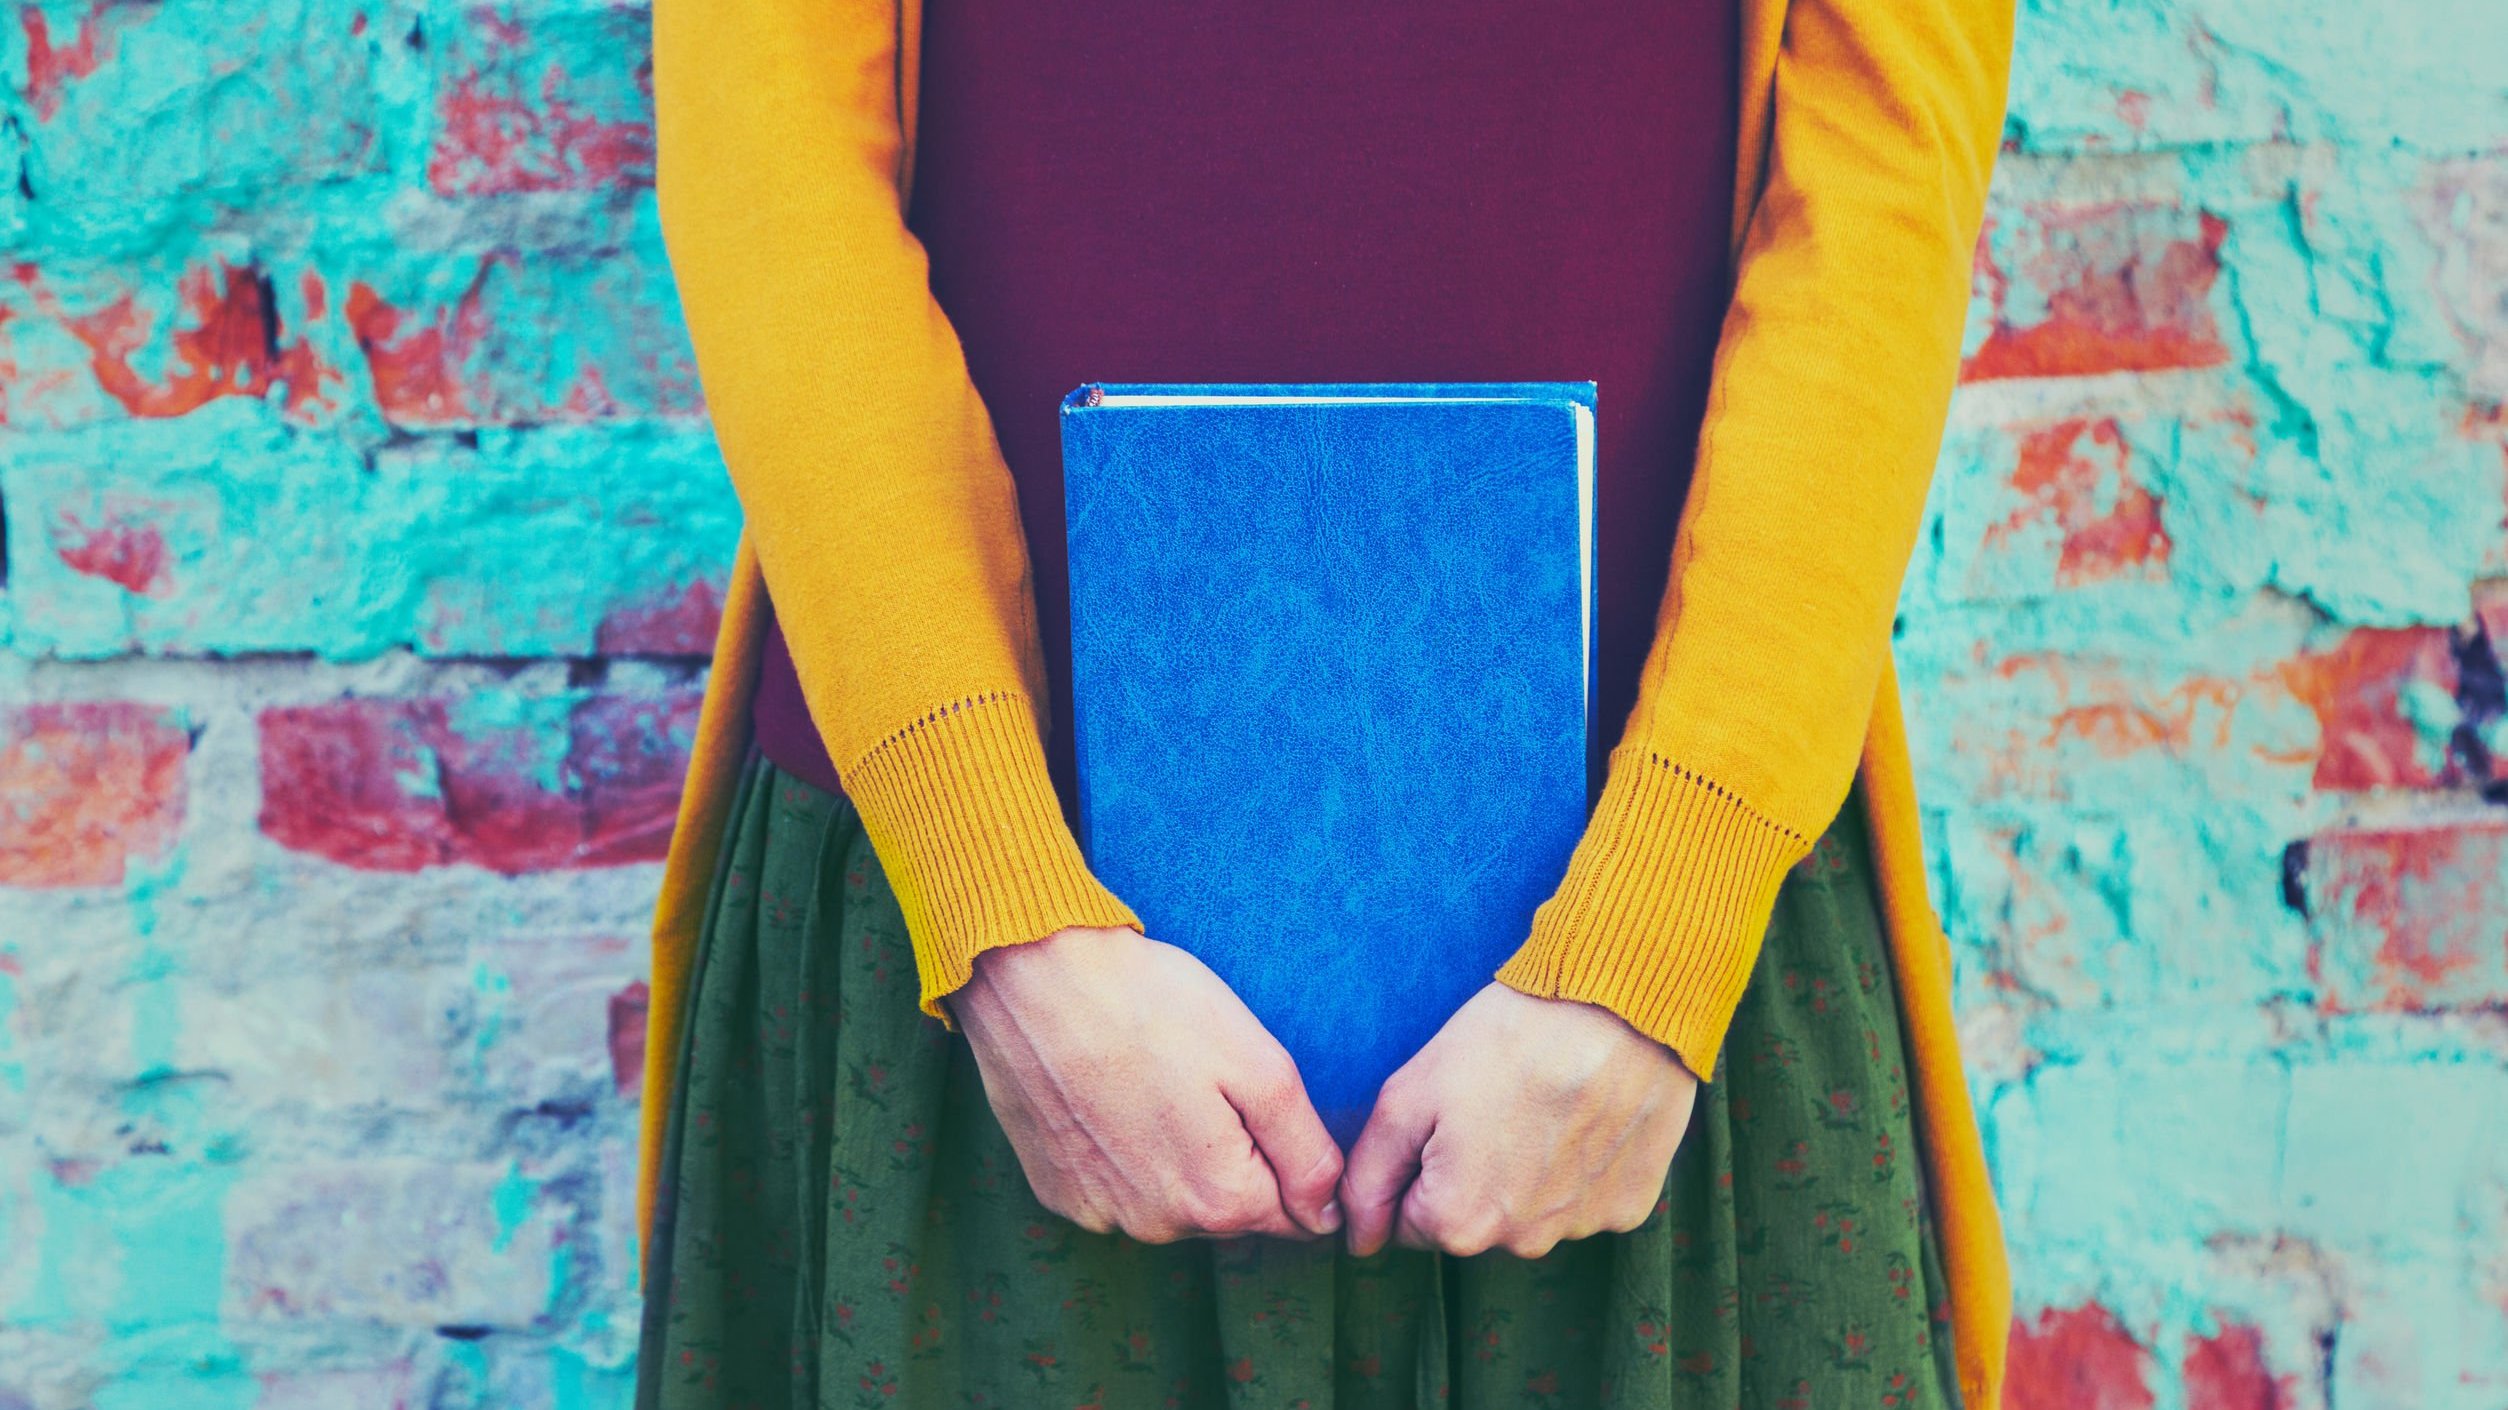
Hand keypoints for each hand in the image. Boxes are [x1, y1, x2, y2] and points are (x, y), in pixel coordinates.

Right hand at [949, 925, 1344, 1242]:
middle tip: (1204, 1080)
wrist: (1031, 978)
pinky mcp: (1060, 1193)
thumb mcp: (1257, 1064)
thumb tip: (1328, 1215)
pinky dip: (1125, 1155)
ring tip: (1155, 1082)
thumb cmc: (1152, 1005)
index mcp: (1219, 1199)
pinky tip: (1113, 1097)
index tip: (1256, 1101)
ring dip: (1178, 1157)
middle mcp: (1159, 1225)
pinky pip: (1118, 1190)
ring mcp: (1102, 1213)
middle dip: (1234, 1156)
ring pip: (1173, 1202)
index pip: (1292, 1213)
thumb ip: (1305, 1151)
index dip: (1290, 1157)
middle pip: (1230, 1209)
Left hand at [1339, 983, 1696, 1258]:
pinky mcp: (1628, 1208)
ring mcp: (1581, 1229)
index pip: (1407, 1222)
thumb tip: (1359, 1239)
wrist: (1616, 1006)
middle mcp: (1521, 1244)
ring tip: (1540, 1105)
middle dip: (1468, 1174)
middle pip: (1470, 1221)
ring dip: (1525, 1173)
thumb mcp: (1409, 1096)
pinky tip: (1582, 1118)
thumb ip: (1369, 1176)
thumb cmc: (1505, 1041)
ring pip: (1528, 1214)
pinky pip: (1584, 1200)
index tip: (1444, 1117)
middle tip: (1492, 1104)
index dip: (1415, 1165)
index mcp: (1458, 1223)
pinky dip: (1579, 1168)